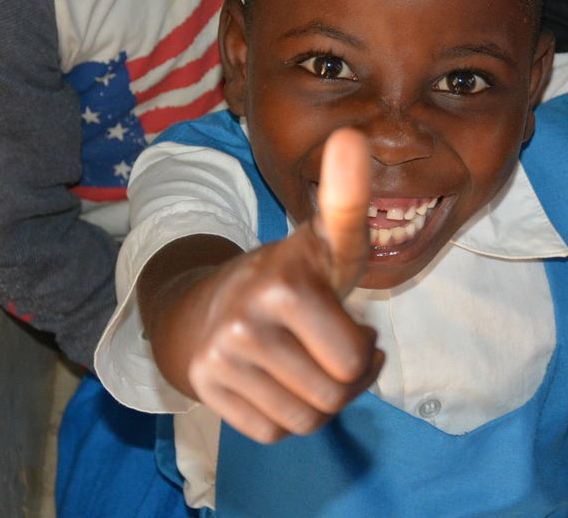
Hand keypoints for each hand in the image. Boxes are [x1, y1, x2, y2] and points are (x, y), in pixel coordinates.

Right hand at [182, 129, 383, 441]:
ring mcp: (220, 361)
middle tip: (336, 354)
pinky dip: (284, 417)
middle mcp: (246, 325)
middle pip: (331, 397)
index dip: (365, 354)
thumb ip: (345, 200)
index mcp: (284, 286)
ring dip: (317, 402)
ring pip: (303, 421)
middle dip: (345, 382)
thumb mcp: (324, 242)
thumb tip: (352, 136)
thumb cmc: (286, 277)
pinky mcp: (206, 391)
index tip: (360, 333)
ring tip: (310, 367)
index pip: (352, 361)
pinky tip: (279, 384)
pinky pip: (272, 432)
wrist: (202, 302)